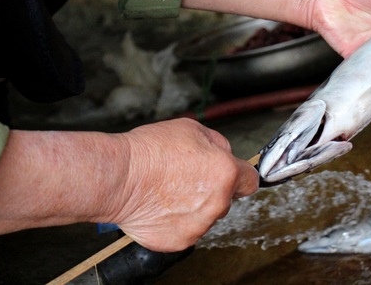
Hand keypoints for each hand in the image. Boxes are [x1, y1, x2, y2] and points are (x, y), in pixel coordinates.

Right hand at [110, 118, 257, 251]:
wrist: (119, 177)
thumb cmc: (151, 152)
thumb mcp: (192, 129)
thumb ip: (218, 144)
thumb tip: (225, 153)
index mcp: (225, 173)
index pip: (251, 181)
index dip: (240, 176)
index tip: (233, 177)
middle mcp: (217, 202)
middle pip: (226, 199)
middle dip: (212, 189)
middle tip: (186, 178)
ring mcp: (199, 225)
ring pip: (206, 215)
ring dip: (194, 206)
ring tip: (169, 190)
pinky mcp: (180, 241)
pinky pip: (186, 230)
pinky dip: (176, 221)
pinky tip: (161, 205)